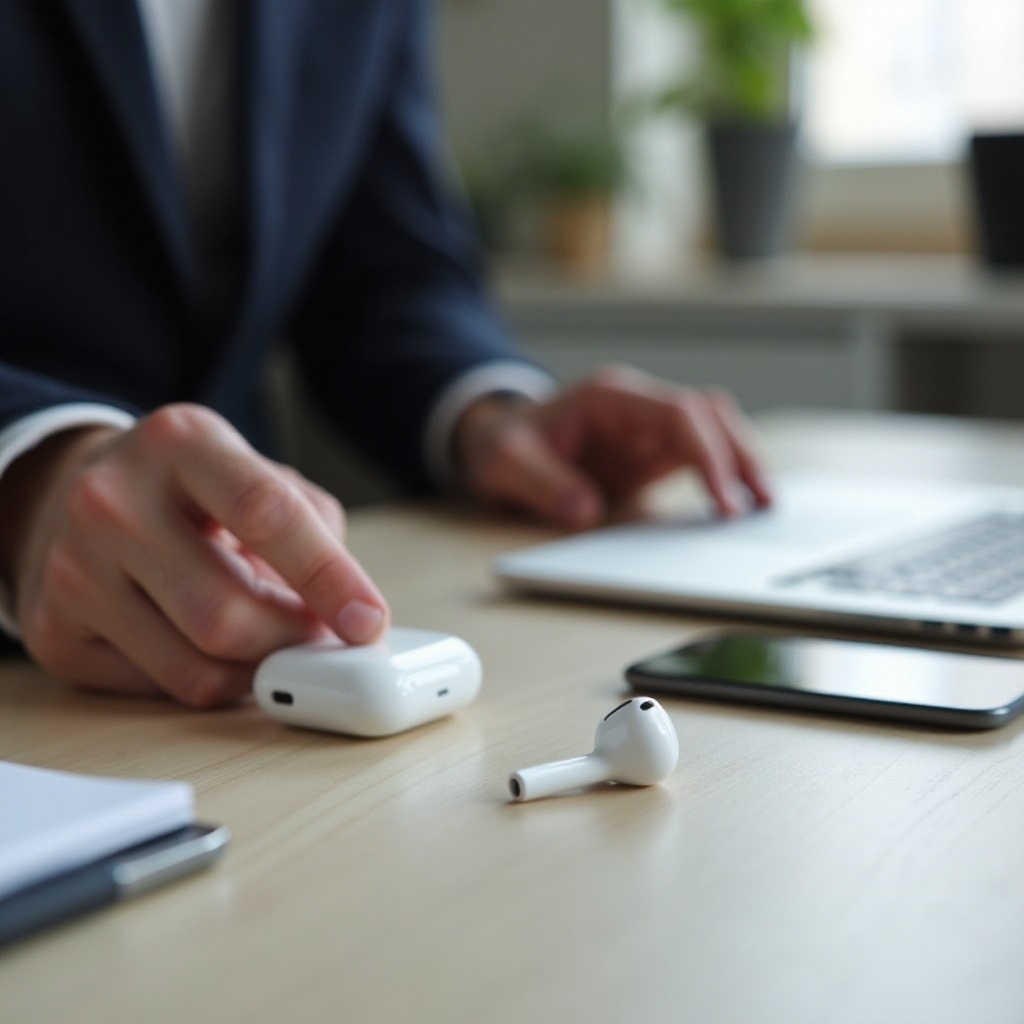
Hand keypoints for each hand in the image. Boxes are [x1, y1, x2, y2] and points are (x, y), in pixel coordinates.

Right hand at [0, 404, 388, 706]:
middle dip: (292, 640)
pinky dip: (207, 678)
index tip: (368, 622)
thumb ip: (313, 529)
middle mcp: (112, 501)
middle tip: (318, 637)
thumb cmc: (190, 490)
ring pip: (195, 668)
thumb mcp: (257, 473)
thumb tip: (351, 615)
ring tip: (266, 638)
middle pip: (226, 613)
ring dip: (257, 670)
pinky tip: (204, 641)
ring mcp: (72, 569)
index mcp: (180, 444)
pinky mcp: (54, 630)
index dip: (328, 576)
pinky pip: (158, 689)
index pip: (266, 514)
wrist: (75, 493)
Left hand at [453, 365, 772, 528]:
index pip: (678, 414)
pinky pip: (702, 456)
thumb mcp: (506, 464)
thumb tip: (585, 511)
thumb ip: (542, 484)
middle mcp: (638, 406)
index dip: (709, 454)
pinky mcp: (652, 452)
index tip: (724, 500)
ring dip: (741, 462)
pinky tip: (740, 505)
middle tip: (760, 506)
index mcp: (609, 396)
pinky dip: (725, 476)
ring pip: (716, 431)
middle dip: (740, 456)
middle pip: (709, 416)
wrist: (497, 440)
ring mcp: (648, 428)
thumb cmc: (502, 445)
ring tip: (764, 506)